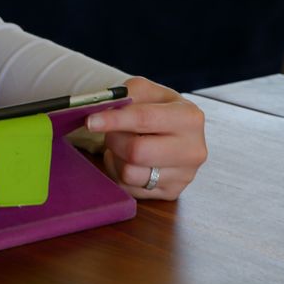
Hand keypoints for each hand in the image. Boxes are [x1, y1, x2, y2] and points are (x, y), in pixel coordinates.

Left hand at [85, 76, 206, 199]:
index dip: (113, 120)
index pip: (144, 119)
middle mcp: (192, 150)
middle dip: (114, 140)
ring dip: (117, 158)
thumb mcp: (145, 91)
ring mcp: (184, 175)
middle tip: (110, 132)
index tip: (90, 121)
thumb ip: (124, 95)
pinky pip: (130, 188)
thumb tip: (100, 110)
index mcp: (189, 117)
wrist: (174, 130)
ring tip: (125, 145)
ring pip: (130, 173)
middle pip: (136, 152)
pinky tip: (132, 161)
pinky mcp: (172, 192)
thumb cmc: (156, 108)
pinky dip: (121, 172)